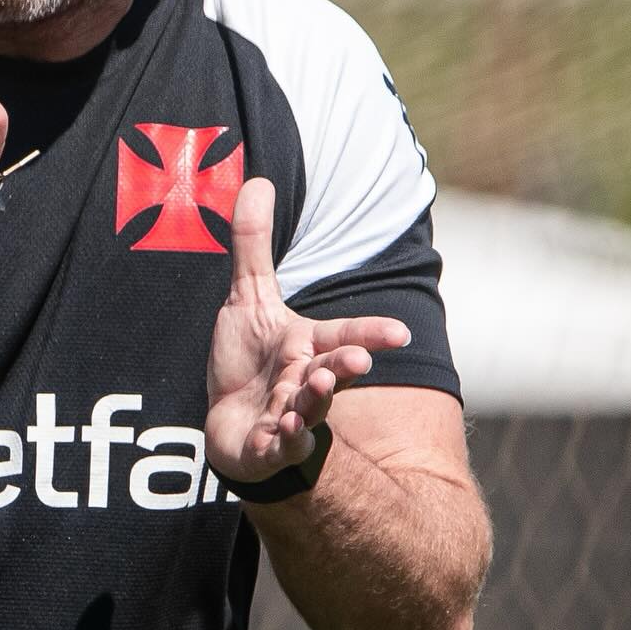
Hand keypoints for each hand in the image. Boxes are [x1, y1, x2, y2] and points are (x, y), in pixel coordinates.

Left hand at [205, 178, 409, 483]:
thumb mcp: (247, 298)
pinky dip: (282, 441)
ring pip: (308, 410)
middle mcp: (303, 381)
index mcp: (306, 346)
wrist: (230, 424)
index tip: (400, 332)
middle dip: (345, 366)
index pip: (343, 335)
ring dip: (313, 401)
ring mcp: (289, 416)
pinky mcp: (267, 448)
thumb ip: (254, 245)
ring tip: (315, 388)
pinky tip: (280, 432)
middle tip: (358, 360)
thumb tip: (259, 181)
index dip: (370, 333)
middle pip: (331, 373)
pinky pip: (278, 447)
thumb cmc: (247, 362)